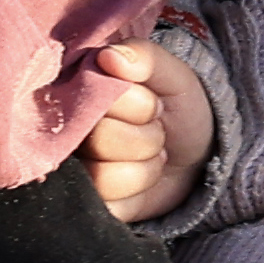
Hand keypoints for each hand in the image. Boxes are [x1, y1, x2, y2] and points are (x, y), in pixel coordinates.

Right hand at [84, 34, 199, 226]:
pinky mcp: (87, 202)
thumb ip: (146, 57)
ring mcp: (73, 170)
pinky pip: (109, 206)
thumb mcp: (173, 75)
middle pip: (100, 139)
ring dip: (145, 166)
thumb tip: (108, 57)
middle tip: (155, 130)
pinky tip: (142, 179)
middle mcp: (66, 131)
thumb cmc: (177, 109)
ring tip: (151, 154)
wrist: (197, 155)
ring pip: (104, 177)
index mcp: (79, 91)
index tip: (153, 103)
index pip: (96, 97)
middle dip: (146, 137)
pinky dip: (139, 191)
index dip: (139, 104)